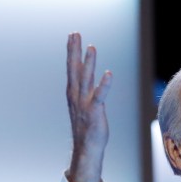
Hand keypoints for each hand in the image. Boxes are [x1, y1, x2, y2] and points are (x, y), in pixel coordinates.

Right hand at [66, 32, 112, 181]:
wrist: (86, 148)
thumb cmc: (87, 127)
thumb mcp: (83, 105)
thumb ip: (85, 91)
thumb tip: (87, 80)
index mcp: (73, 93)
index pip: (71, 68)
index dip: (72, 52)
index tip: (71, 36)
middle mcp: (76, 96)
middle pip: (74, 69)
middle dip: (74, 51)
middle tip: (75, 33)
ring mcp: (84, 103)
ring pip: (86, 79)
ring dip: (88, 63)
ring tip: (91, 47)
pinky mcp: (95, 111)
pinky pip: (100, 96)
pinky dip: (104, 85)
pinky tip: (108, 73)